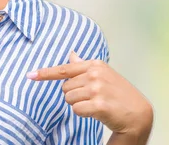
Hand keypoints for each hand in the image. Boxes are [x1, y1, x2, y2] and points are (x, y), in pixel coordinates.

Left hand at [27, 52, 152, 142]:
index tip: (30, 75)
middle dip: (74, 95)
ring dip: (78, 105)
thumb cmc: (119, 94)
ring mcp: (97, 88)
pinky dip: (83, 113)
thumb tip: (72, 54)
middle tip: (92, 98)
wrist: (138, 114)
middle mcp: (95, 74)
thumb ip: (85, 66)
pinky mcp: (99, 104)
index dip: (45, 73)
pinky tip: (96, 112)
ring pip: (69, 99)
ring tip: (95, 104)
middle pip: (65, 87)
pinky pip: (76, 110)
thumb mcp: (103, 75)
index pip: (65, 68)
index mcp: (95, 64)